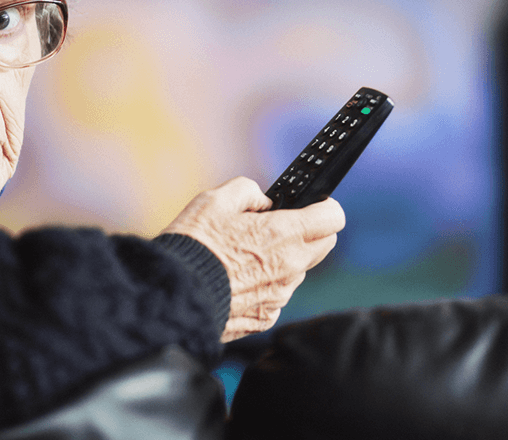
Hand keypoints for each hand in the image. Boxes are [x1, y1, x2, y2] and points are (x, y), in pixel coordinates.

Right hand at [161, 177, 344, 341]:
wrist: (174, 293)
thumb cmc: (194, 244)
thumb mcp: (216, 199)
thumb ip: (249, 191)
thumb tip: (263, 200)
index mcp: (284, 234)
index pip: (333, 218)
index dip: (324, 207)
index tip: (311, 206)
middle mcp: (290, 267)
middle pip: (324, 244)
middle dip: (310, 231)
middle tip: (280, 225)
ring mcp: (280, 295)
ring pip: (300, 271)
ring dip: (286, 259)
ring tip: (248, 254)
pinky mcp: (266, 317)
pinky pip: (277, 295)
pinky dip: (266, 284)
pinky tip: (238, 278)